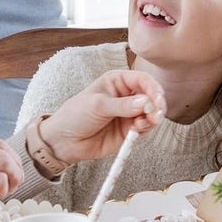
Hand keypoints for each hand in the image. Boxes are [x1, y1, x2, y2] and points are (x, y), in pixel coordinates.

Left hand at [39, 70, 164, 165]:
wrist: (64, 141)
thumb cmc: (76, 115)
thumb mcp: (98, 106)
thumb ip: (123, 105)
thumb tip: (146, 103)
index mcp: (117, 81)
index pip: (143, 80)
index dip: (153, 88)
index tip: (157, 100)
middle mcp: (126, 95)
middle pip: (151, 96)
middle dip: (156, 105)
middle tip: (156, 115)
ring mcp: (129, 113)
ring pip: (151, 113)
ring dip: (152, 119)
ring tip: (141, 125)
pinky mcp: (129, 130)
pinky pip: (145, 128)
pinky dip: (145, 129)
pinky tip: (136, 131)